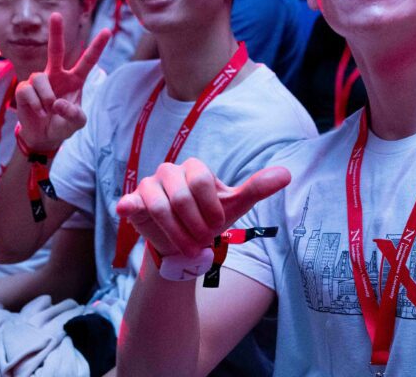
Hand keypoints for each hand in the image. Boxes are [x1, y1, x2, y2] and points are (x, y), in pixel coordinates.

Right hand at [16, 13, 110, 151]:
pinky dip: (35, 104)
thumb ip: (73, 114)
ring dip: (46, 96)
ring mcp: (40, 81)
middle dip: (56, 32)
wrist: (43, 136)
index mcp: (75, 80)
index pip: (88, 61)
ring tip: (48, 110)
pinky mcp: (24, 89)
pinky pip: (28, 91)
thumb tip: (58, 103)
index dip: (97, 47)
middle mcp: (57, 75)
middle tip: (56, 14)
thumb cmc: (63, 125)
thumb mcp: (76, 123)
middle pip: (56, 50)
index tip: (107, 31)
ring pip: (39, 77)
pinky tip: (38, 111)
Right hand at [116, 158, 290, 259]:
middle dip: (193, 225)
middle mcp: (170, 171)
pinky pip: (130, 202)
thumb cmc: (210, 220)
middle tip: (201, 240)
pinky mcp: (133, 203)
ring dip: (176, 233)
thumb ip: (257, 188)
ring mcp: (149, 186)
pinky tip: (129, 208)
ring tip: (186, 246)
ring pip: (159, 207)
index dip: (210, 209)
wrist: (185, 244)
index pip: (201, 182)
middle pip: (180, 197)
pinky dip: (129, 206)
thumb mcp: (235, 205)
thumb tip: (287, 174)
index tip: (217, 225)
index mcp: (195, 168)